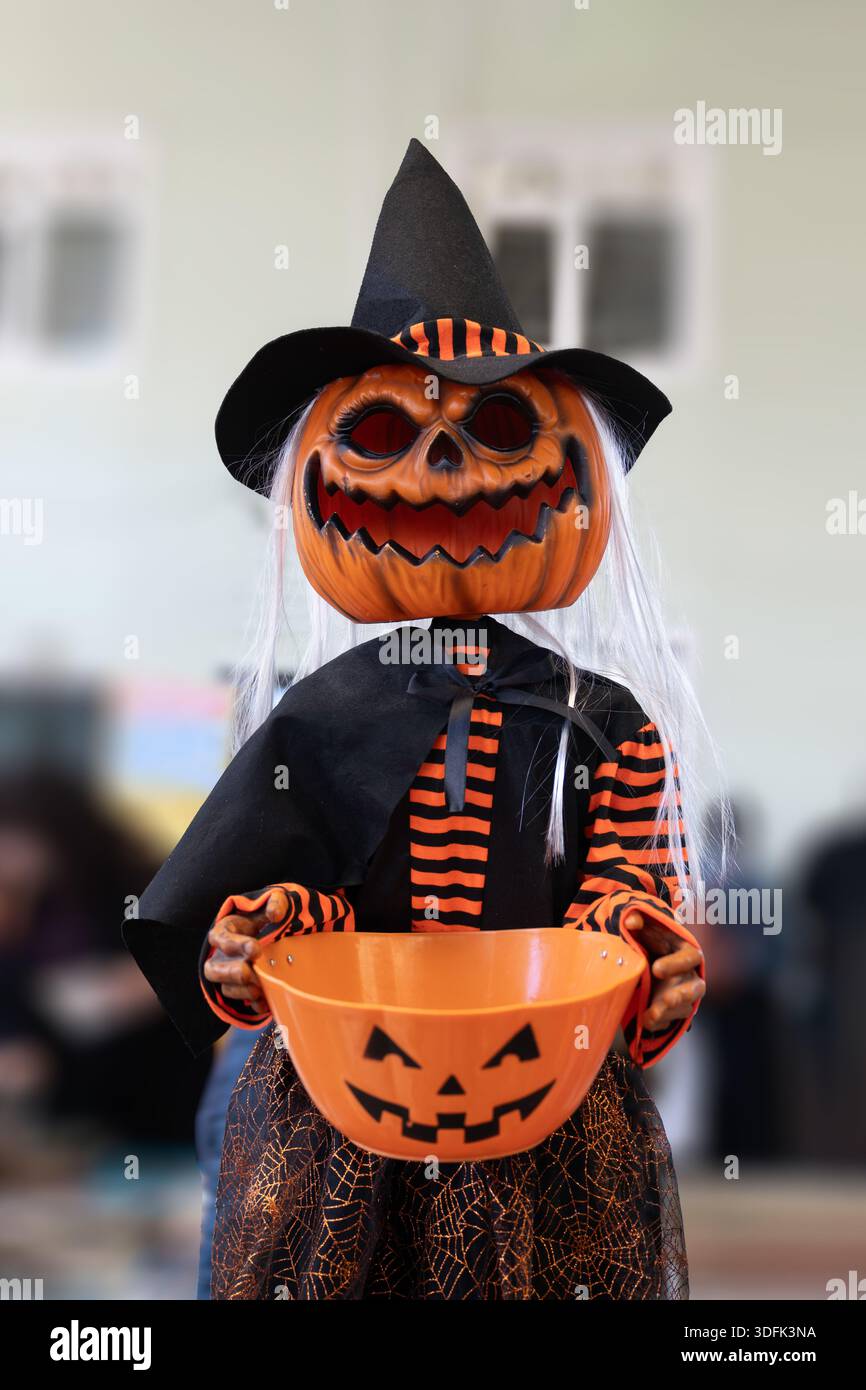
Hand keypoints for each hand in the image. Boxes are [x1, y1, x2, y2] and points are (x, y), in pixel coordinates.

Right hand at [202, 888, 289, 1005]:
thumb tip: (275, 914)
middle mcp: (223, 956)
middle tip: (249, 972)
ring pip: (226, 988)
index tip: (256, 949)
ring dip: (241, 991)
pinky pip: (241, 1003)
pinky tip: (265, 1002)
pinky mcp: (242, 990)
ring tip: (258, 988)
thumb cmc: (270, 918)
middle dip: (231, 973)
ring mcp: (230, 975)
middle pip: (214, 970)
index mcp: (226, 931)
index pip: (220, 939)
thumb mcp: (275, 904)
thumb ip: (277, 902)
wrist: (279, 935)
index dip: (235, 945)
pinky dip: (253, 1004)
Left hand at [622, 910, 704, 1033]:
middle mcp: (690, 976)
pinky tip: (646, 1021)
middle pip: (696, 989)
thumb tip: (630, 921)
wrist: (644, 960)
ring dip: (668, 1012)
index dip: (676, 964)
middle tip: (665, 1000)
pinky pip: (671, 1021)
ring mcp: (683, 996)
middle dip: (682, 995)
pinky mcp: (673, 1011)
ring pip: (684, 1008)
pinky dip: (659, 1022)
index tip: (655, 969)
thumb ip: (638, 919)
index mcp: (686, 952)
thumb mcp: (644, 927)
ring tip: (651, 1014)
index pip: (690, 958)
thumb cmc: (649, 940)